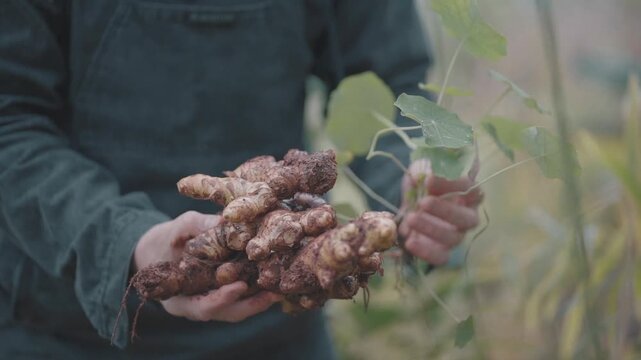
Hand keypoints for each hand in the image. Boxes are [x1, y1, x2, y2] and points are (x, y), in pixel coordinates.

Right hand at [134, 211, 280, 321]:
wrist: (161, 248)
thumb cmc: (166, 239)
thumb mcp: (176, 230)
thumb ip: (195, 226)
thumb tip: (223, 219)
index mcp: (180, 298)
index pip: (203, 307)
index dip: (221, 299)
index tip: (239, 286)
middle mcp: (199, 304)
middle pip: (228, 312)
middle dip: (252, 304)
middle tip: (273, 294)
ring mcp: (213, 300)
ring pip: (239, 307)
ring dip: (260, 298)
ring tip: (280, 287)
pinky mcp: (225, 290)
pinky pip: (243, 295)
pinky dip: (258, 287)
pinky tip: (275, 275)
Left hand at [399, 160, 482, 264]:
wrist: (409, 200)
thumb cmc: (423, 181)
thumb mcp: (424, 168)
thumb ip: (426, 169)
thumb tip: (424, 175)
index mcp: (469, 193)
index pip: (470, 189)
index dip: (452, 185)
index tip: (428, 180)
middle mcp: (467, 215)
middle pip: (467, 219)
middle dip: (445, 211)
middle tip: (423, 202)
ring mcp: (456, 234)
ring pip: (453, 238)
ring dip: (431, 229)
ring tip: (410, 219)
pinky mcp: (441, 250)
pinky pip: (441, 257)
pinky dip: (425, 251)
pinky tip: (409, 241)